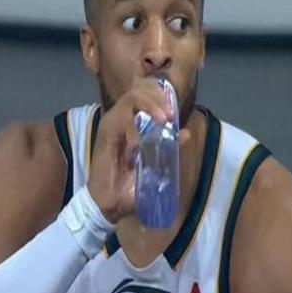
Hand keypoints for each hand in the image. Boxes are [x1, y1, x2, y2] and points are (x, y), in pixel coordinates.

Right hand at [87, 77, 189, 222]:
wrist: (108, 204)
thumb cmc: (130, 183)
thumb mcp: (155, 163)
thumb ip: (170, 146)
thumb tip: (186, 133)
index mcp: (132, 121)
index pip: (144, 92)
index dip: (160, 93)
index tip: (174, 109)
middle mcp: (121, 117)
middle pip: (139, 89)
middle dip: (158, 97)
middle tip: (171, 114)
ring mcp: (112, 123)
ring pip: (131, 97)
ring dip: (150, 105)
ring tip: (163, 120)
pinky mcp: (105, 133)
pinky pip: (120, 118)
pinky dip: (133, 126)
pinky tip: (139, 142)